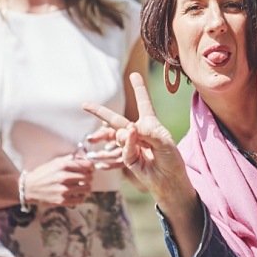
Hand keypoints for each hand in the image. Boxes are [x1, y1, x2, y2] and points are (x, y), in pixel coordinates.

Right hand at [25, 156, 93, 206]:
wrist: (28, 188)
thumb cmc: (42, 174)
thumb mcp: (54, 162)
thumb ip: (69, 159)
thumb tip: (82, 156)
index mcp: (63, 165)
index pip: (86, 165)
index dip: (91, 167)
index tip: (90, 168)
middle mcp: (64, 177)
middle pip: (88, 177)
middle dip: (89, 177)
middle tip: (87, 178)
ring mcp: (63, 190)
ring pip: (86, 188)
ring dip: (86, 187)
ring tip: (82, 186)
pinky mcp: (62, 200)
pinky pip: (80, 199)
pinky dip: (81, 196)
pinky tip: (77, 194)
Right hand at [83, 72, 191, 203]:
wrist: (170, 181)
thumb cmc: (172, 160)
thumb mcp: (165, 141)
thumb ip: (148, 132)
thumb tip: (129, 129)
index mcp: (150, 124)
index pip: (144, 104)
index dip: (139, 89)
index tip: (134, 75)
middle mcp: (138, 132)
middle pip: (117, 119)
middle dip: (100, 112)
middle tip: (84, 104)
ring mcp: (131, 145)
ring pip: (117, 133)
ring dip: (116, 133)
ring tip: (101, 136)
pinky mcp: (127, 158)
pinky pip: (124, 146)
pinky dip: (128, 142)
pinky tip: (131, 137)